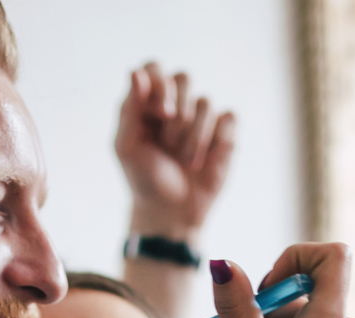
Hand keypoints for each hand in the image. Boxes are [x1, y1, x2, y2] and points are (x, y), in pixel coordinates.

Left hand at [116, 62, 235, 240]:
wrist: (170, 212)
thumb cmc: (143, 179)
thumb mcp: (126, 146)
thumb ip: (129, 108)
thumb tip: (135, 72)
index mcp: (147, 102)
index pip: (154, 68)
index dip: (159, 84)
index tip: (159, 112)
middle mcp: (176, 104)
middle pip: (184, 77)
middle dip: (177, 110)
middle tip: (168, 140)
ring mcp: (201, 118)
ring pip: (205, 102)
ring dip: (192, 136)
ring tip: (183, 159)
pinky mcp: (224, 133)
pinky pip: (228, 117)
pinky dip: (216, 139)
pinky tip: (205, 159)